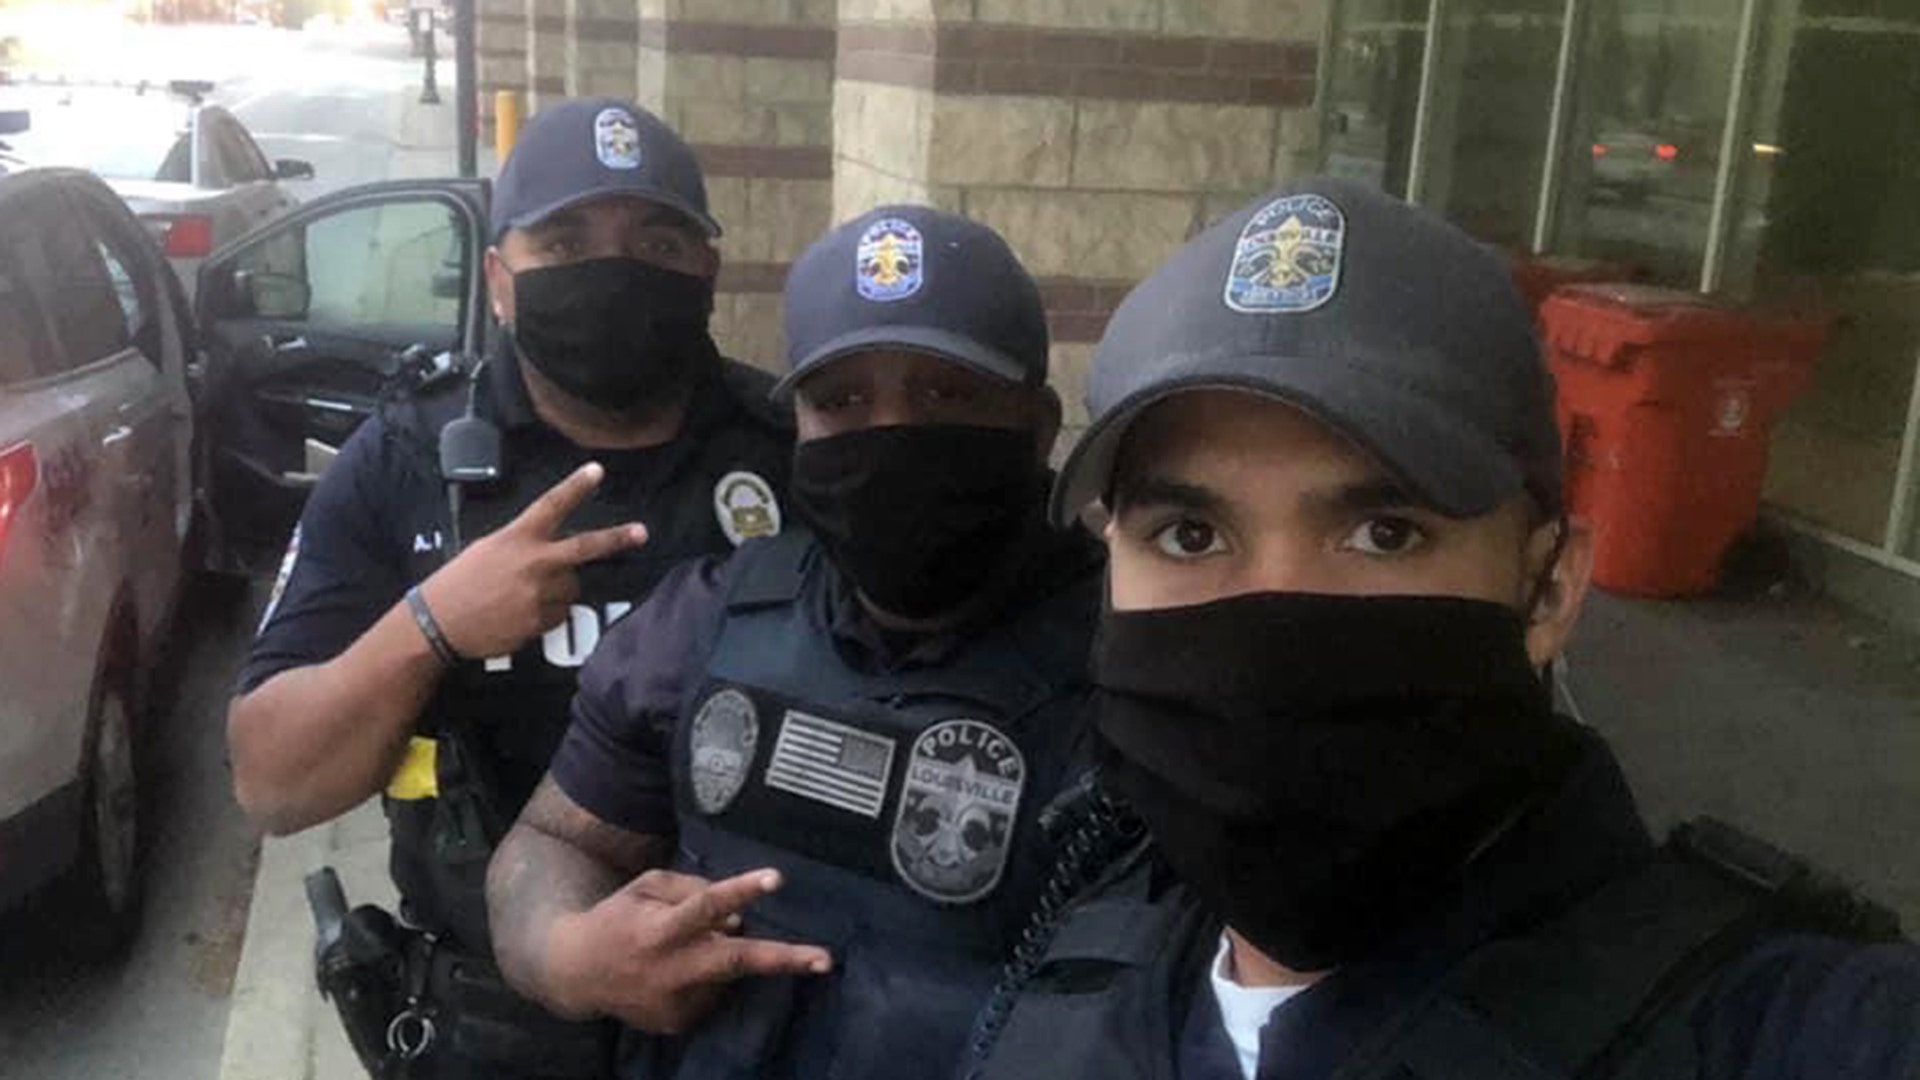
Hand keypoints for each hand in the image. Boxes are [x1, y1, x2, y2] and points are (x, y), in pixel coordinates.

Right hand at [419, 463, 646, 659]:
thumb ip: (523, 544)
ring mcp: (541, 593)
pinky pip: (559, 614)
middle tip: (642, 533)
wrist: (439, 623)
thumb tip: (552, 550)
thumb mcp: (488, 548)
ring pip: (572, 587)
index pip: (552, 505)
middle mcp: (535, 562)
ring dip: (559, 588)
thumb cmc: (460, 581)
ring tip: (524, 594)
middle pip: (586, 547)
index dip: (576, 486)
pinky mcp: (541, 621)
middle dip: (617, 539)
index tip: (598, 470)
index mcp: (517, 537)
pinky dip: (547, 613)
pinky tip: (519, 613)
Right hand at [548, 868, 833, 1032]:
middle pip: (735, 961)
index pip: (707, 905)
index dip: (741, 892)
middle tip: (825, 960)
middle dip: (783, 959)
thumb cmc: (618, 917)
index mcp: (660, 927)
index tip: (776, 878)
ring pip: (724, 974)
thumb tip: (738, 918)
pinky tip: (675, 972)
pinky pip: (710, 993)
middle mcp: (670, 968)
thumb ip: (690, 892)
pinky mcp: (676, 1022)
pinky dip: (706, 977)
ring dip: (723, 958)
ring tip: (684, 950)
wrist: (575, 974)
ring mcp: (674, 1001)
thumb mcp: (646, 886)